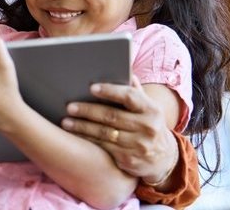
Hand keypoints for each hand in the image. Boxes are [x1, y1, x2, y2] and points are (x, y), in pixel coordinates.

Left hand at [61, 76, 177, 183]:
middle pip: (112, 116)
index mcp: (152, 110)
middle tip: (69, 106)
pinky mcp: (129, 159)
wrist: (164, 158)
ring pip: (104, 133)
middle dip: (88, 110)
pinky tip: (75, 134)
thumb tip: (125, 70)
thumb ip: (135, 91)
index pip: (129, 96)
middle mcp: (148, 127)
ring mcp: (139, 145)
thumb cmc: (148, 125)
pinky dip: (87, 139)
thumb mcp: (148, 108)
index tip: (91, 88)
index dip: (110, 91)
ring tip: (66, 121)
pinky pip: (103, 147)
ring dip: (82, 126)